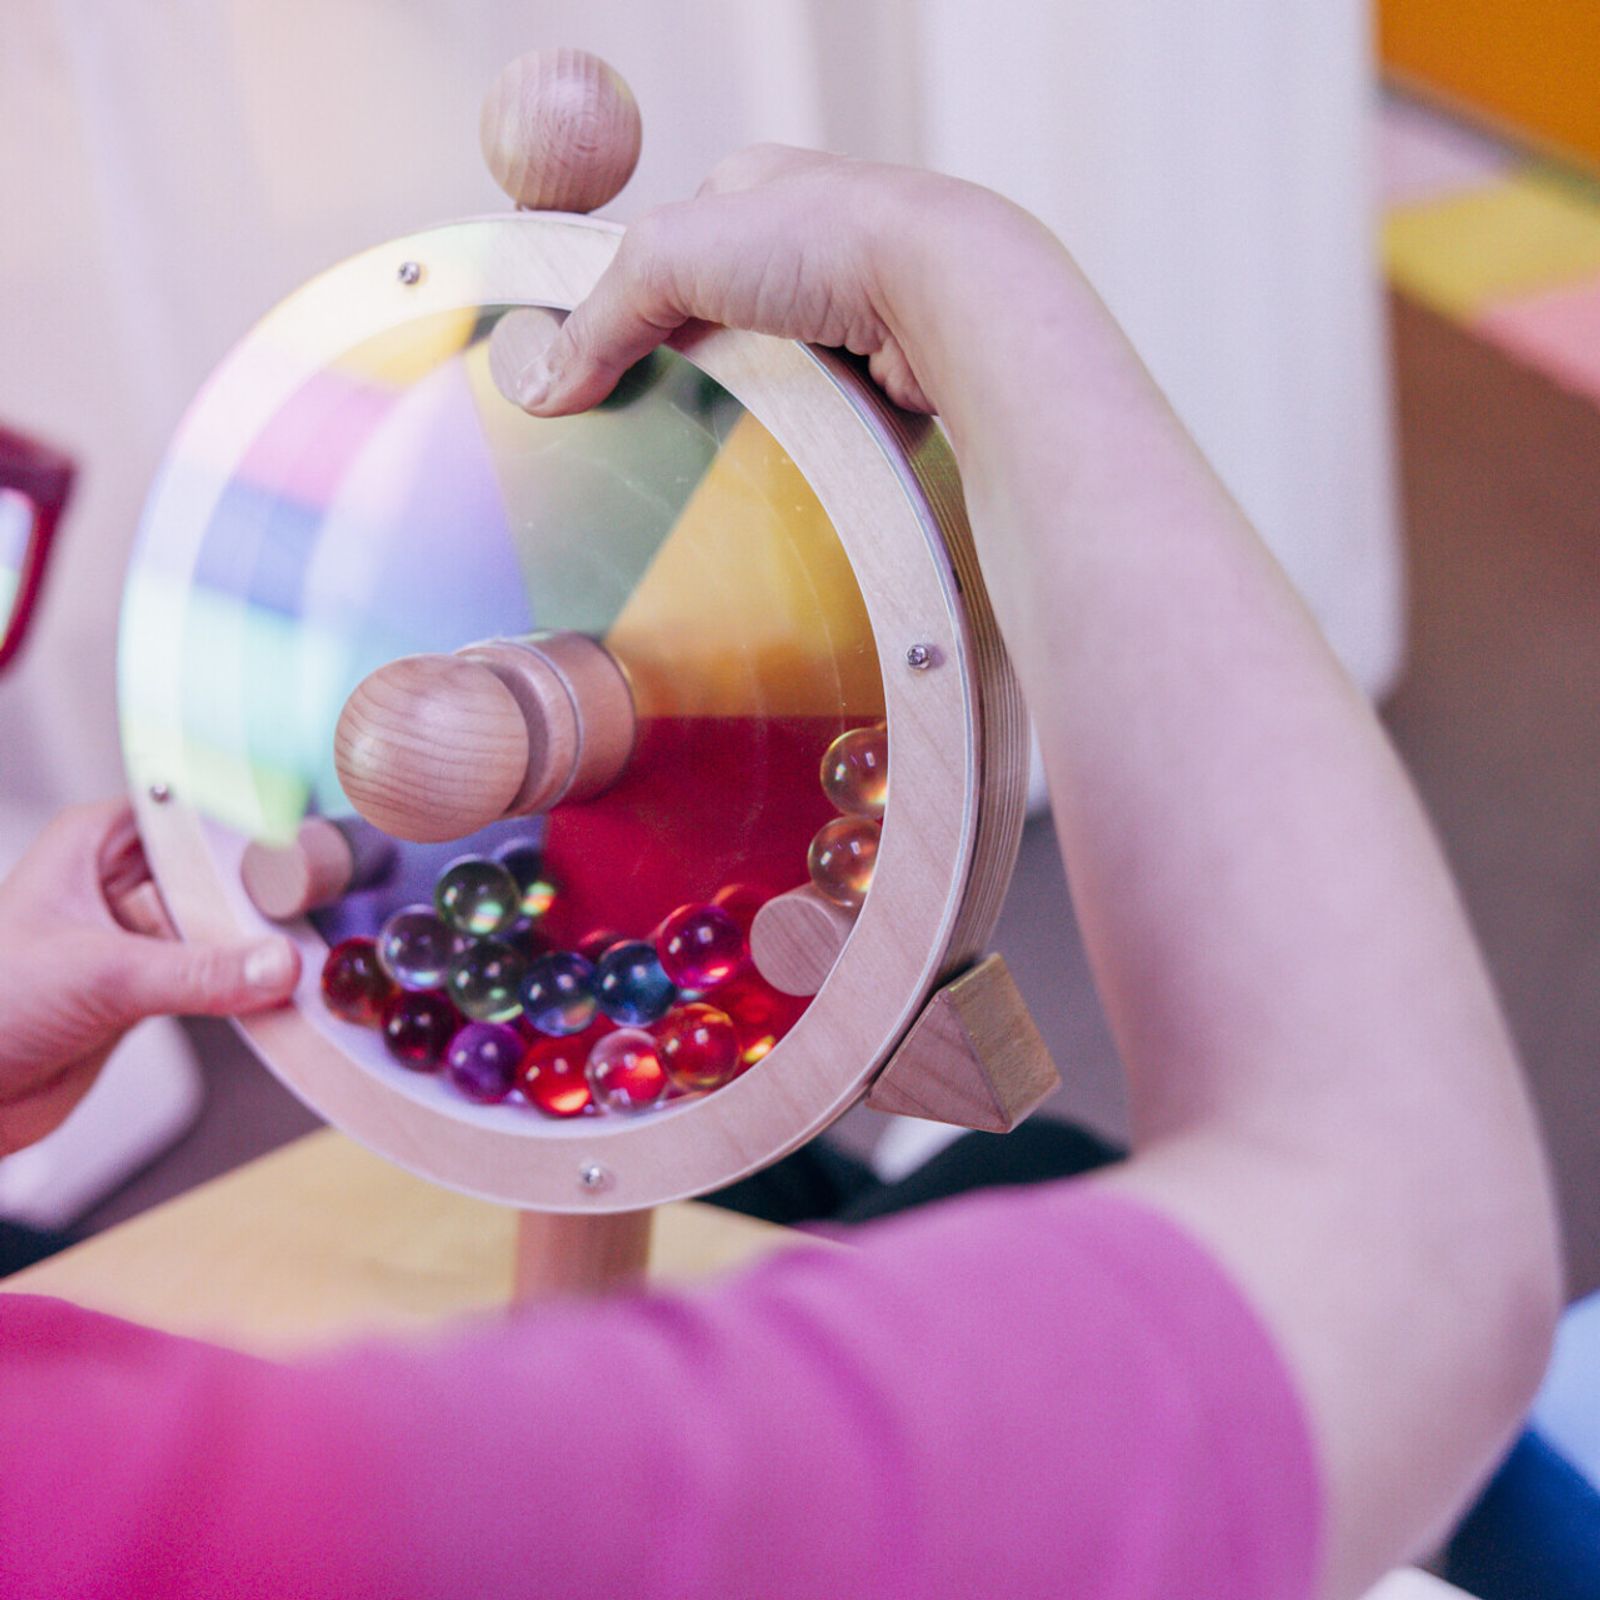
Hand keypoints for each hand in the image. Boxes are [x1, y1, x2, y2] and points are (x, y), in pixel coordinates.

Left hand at [0, 802, 298, 1156]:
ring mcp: (137, 936)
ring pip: (221, 925)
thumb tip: (278, 965)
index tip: (306, 840)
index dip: (247, 821)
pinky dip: (247, 985)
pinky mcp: (150, 987)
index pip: (191, 809)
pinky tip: (283, 991)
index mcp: (96, 841)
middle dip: (264, 890)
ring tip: (312, 949)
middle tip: (322, 902)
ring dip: (258, 944)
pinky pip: (216, 976)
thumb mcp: (99, 975)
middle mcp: (120, 881)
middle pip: (217, 868)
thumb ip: (197, 973)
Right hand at [508, 145, 1041, 421]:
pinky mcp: (887, 362)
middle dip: (694, 361)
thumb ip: (604, 316)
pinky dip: (800, 428)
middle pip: (722, 314)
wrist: (946, 294)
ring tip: (721, 442)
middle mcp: (811, 238)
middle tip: (659, 415)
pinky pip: (822, 405)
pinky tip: (785, 449)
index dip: (634, 305)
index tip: (603, 367)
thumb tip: (546, 385)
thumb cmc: (825, 241)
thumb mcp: (674, 254)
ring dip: (750, 400)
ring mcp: (855, 301)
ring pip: (775, 365)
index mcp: (757, 188)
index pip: (672, 248)